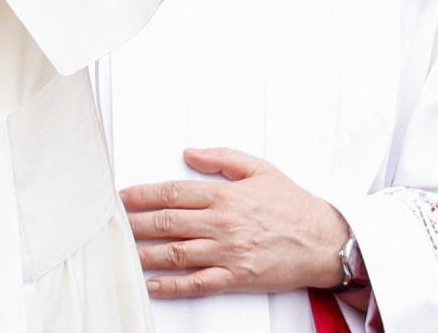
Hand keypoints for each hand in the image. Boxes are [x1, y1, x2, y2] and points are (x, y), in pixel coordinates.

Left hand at [120, 147, 350, 297]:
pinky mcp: (237, 277)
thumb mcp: (260, 169)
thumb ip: (222, 159)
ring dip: (145, 253)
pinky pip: (197, 283)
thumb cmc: (294, 205)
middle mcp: (222, 224)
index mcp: (225, 196)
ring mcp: (228, 252)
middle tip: (113, 223)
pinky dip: (172, 285)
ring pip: (176, 253)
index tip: (122, 197)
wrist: (325, 240)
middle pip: (167, 222)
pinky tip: (153, 284)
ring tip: (124, 251)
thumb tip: (189, 153)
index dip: (143, 195)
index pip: (173, 193)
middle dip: (135, 223)